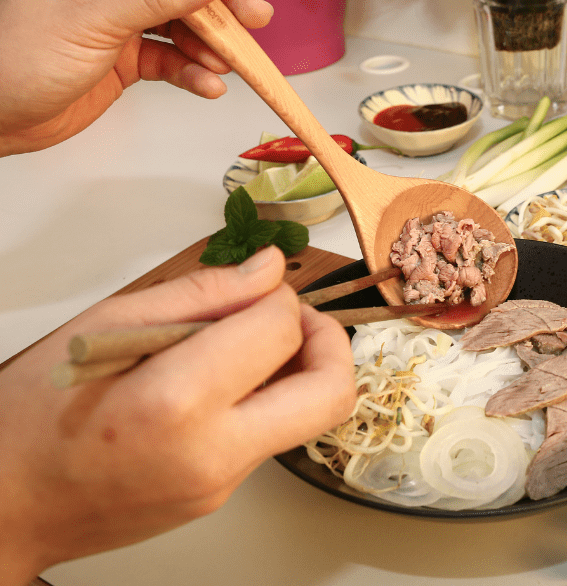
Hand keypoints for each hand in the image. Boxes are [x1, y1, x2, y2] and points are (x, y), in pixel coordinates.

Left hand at [0, 0, 273, 155]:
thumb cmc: (18, 58)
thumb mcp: (92, 20)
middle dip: (217, 6)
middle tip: (255, 20)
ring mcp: (120, 20)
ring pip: (182, 24)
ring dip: (209, 45)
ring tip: (229, 65)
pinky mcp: (127, 58)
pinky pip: (172, 59)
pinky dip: (193, 72)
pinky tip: (208, 85)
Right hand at [0, 246, 354, 583]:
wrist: (6, 502)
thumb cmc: (35, 412)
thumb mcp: (107, 324)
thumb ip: (202, 293)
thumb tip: (270, 269)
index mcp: (175, 401)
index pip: (279, 330)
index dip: (279, 296)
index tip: (256, 289)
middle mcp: (212, 452)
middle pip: (330, 393)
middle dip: (329, 341)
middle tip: (292, 319)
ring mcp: (222, 485)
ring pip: (309, 417)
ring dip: (300, 370)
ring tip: (248, 346)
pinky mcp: (221, 499)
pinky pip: (272, 438)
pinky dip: (267, 399)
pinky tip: (222, 383)